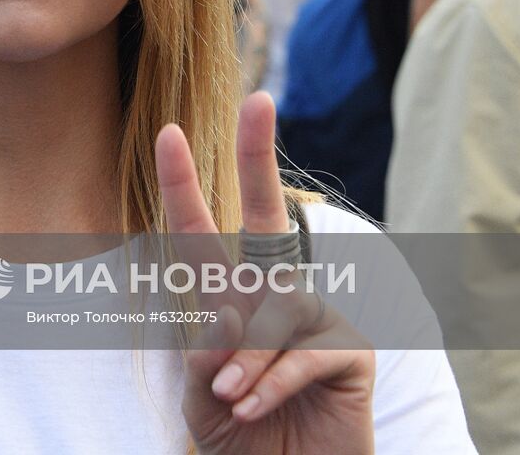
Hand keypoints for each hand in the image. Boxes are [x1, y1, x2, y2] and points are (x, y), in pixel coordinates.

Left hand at [156, 92, 375, 453]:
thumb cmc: (240, 436)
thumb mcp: (203, 393)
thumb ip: (206, 350)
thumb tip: (226, 311)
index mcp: (231, 297)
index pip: (203, 234)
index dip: (184, 184)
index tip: (168, 132)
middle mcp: (276, 294)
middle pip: (268, 216)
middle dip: (260, 156)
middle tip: (259, 99)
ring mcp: (318, 317)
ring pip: (274, 309)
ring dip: (245, 357)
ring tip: (230, 397)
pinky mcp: (351, 349)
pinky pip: (303, 350)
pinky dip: (271, 381)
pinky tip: (253, 404)